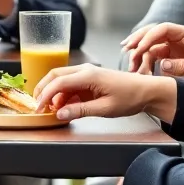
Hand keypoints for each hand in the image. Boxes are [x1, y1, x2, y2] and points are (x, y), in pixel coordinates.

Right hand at [34, 64, 177, 123]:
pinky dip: (63, 94)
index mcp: (88, 76)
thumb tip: (60, 114)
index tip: (38, 108)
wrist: (146, 91)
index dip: (45, 95)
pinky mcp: (89, 78)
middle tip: (38, 105)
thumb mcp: (105, 109)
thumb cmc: (129, 98)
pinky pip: (70, 84)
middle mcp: (84, 70)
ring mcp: (86, 73)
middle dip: (43, 89)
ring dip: (53, 93)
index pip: (58, 83)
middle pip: (55, 75)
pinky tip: (64, 106)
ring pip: (61, 79)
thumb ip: (80, 111)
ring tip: (52, 109)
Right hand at [122, 23, 183, 89]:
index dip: (149, 37)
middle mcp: (179, 36)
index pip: (163, 29)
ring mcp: (174, 45)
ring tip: (129, 60)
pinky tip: (138, 67)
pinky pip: (154, 54)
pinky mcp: (171, 54)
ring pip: (151, 43)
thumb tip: (162, 65)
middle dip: (139, 39)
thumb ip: (183, 67)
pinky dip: (145, 59)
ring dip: (139, 50)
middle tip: (126, 48)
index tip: (139, 48)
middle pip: (153, 32)